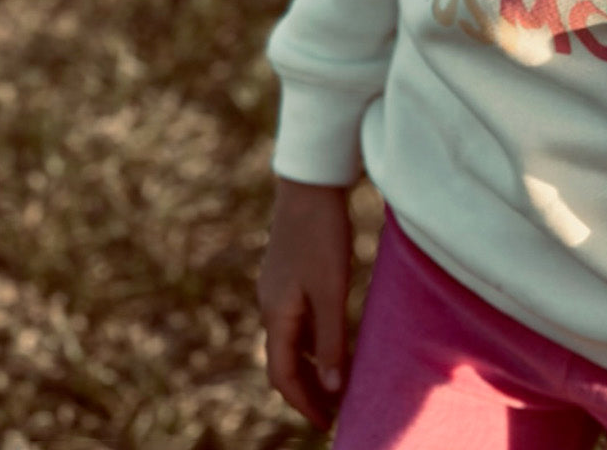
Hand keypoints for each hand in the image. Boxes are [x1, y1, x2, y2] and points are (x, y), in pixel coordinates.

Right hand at [258, 177, 352, 429]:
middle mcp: (270, 304)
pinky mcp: (287, 273)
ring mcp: (276, 287)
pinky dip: (311, 341)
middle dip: (305, 391)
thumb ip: (332, 340)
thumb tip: (333, 389)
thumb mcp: (332, 291)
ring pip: (289, 340)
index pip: (282, 375)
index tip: (327, 425)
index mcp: (276, 313)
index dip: (304, 403)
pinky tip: (333, 340)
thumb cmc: (322, 234)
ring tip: (336, 384)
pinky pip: (295, 320)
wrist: (309, 181)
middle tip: (333, 412)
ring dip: (310, 367)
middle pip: (282, 361)